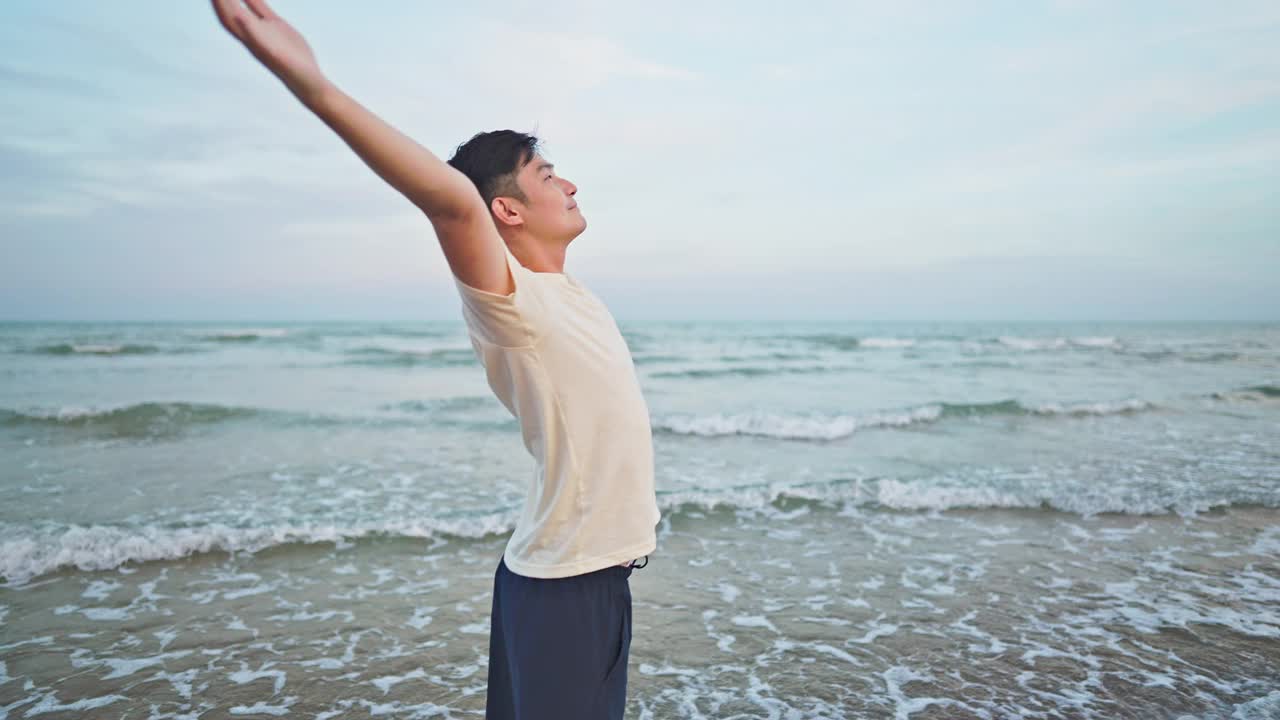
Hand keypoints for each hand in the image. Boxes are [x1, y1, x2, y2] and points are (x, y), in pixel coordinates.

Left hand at [211, 0, 327, 105]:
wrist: (308, 81)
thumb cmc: (293, 72)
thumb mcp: (274, 53)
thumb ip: (256, 35)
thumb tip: (237, 16)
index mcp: (249, 40)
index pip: (228, 17)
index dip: (219, 3)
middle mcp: (253, 34)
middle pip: (231, 11)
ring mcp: (264, 29)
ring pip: (244, 7)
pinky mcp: (276, 27)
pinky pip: (261, 8)